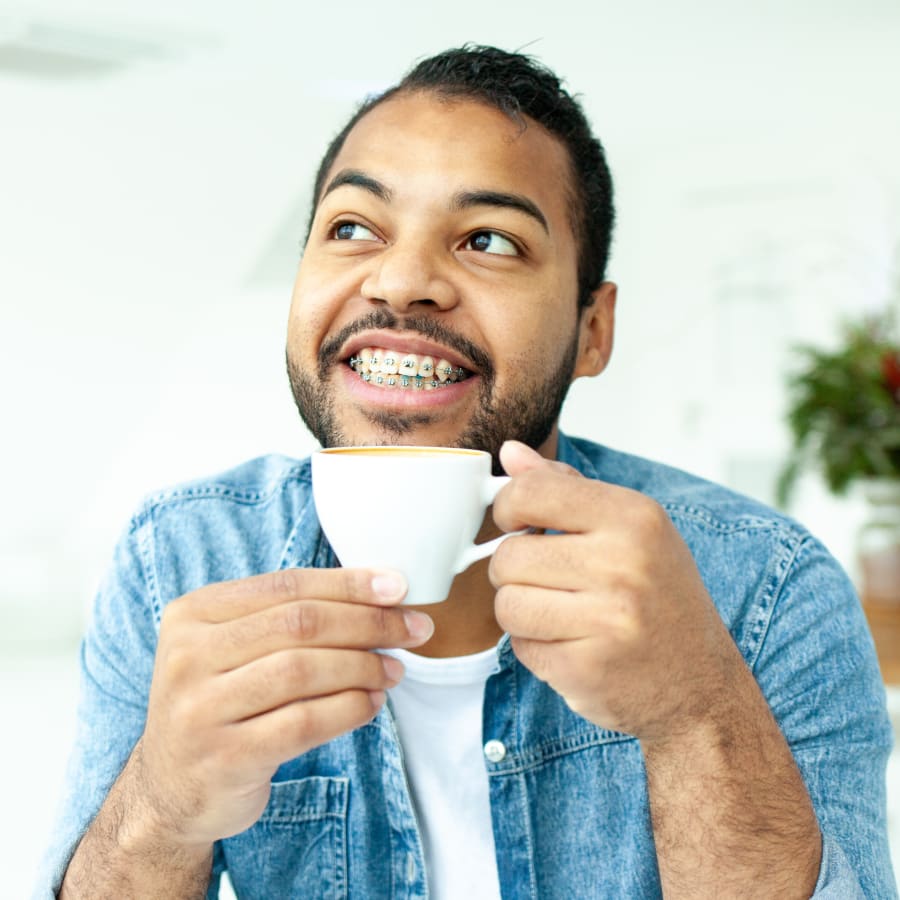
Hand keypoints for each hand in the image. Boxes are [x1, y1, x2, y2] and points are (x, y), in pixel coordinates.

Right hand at [133, 568, 431, 847]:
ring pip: (303, 670)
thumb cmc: (221, 703)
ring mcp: (200, 709)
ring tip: (394, 669)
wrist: (170, 790)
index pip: (286, 584)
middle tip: (413, 629)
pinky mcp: (224, 757)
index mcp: (193, 614)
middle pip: (299, 623)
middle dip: (368, 622)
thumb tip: (381, 592)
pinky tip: (371, 703)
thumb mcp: (233, 649)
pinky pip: (303, 722)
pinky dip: (348, 709)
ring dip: (363, 665)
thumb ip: (288, 617)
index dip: (348, 584)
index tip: (399, 587)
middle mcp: (187, 656)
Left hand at [489, 441, 739, 741]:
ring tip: (558, 613)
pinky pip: (520, 646)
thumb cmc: (660, 597)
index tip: (518, 524)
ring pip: (506, 604)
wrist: (703, 686)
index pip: (531, 492)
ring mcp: (607, 621)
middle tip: (548, 580)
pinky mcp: (587, 669)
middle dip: (514, 571)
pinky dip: (534, 646)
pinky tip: (570, 643)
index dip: (507, 509)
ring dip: (520, 611)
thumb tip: (510, 452)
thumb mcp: (631, 529)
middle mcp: (624, 565)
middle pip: (509, 556)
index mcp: (635, 518)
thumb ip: (566, 487)